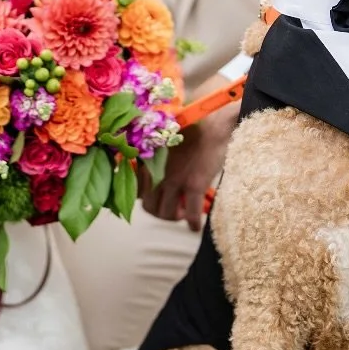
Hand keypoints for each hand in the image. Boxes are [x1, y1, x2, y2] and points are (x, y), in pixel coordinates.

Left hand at [143, 96, 235, 230]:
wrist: (212, 123)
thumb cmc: (189, 127)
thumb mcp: (161, 140)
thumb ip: (152, 155)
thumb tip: (148, 169)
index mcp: (147, 161)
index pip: (136, 191)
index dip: (146, 198)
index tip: (156, 197)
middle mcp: (156, 173)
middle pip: (148, 206)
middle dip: (159, 212)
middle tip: (172, 207)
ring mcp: (175, 180)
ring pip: (165, 213)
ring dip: (173, 217)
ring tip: (183, 213)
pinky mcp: (194, 185)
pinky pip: (190, 214)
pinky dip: (192, 223)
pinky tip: (195, 226)